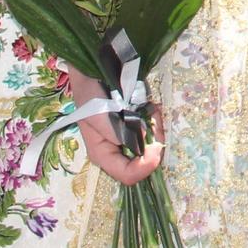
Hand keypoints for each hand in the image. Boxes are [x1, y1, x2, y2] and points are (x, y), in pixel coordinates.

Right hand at [61, 64, 163, 185]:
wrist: (94, 71)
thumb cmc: (90, 95)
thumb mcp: (98, 115)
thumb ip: (119, 132)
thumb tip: (144, 142)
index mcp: (104, 155)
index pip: (127, 175)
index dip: (144, 167)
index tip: (156, 146)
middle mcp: (118, 151)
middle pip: (144, 161)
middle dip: (155, 141)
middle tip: (154, 118)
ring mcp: (130, 138)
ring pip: (153, 144)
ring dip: (157, 126)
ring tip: (151, 107)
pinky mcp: (138, 125)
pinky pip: (155, 129)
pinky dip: (156, 118)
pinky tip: (151, 106)